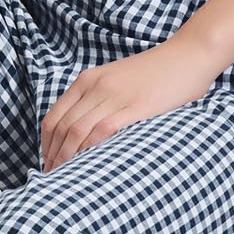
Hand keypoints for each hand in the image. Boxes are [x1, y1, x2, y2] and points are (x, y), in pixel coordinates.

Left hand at [40, 31, 220, 171]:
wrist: (188, 55)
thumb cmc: (156, 73)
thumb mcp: (117, 80)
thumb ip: (99, 99)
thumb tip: (84, 130)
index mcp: (87, 80)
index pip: (54, 116)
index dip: (45, 144)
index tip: (47, 162)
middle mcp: (95, 86)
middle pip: (61, 127)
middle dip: (52, 155)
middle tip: (51, 177)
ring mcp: (114, 96)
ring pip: (77, 130)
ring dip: (66, 157)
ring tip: (64, 178)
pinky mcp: (135, 106)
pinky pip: (102, 130)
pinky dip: (89, 150)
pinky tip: (87, 166)